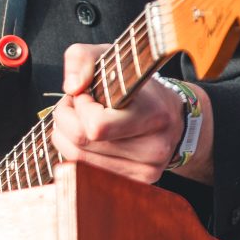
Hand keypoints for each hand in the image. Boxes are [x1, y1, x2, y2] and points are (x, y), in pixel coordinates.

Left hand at [51, 43, 213, 185]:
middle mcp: (154, 147)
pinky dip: (77, 152)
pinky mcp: (137, 183)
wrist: (172, 115)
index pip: (97, 125)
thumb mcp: (111, 57)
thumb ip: (82, 58)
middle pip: (82, 143)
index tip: (86, 94)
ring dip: (67, 136)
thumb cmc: (137, 85)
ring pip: (79, 160)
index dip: (80, 106)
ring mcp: (146, 170)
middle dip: (66, 119)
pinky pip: (87, 172)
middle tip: (75, 105)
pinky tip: (88, 138)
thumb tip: (71, 87)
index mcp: (153, 113)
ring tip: (80, 120)